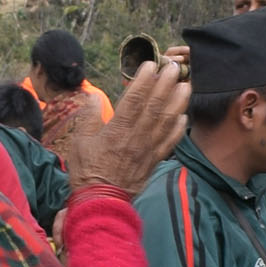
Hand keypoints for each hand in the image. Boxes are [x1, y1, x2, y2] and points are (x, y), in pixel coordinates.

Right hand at [70, 60, 189, 193]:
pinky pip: (170, 143)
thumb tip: (93, 98)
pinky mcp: (154, 161)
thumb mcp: (80, 142)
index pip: (133, 100)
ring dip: (178, 102)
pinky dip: (179, 129)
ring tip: (185, 85)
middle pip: (154, 106)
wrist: (101, 202)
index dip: (143, 80)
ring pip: (167, 122)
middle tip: (173, 67)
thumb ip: (89, 118)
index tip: (150, 64)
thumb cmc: (87, 171)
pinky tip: (184, 116)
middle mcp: (136, 137)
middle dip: (165, 84)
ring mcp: (148, 149)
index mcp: (116, 130)